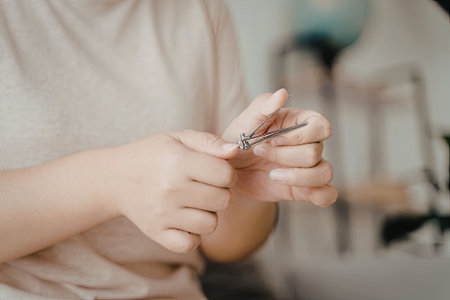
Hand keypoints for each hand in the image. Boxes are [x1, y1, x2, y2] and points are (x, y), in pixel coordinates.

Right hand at [107, 130, 238, 252]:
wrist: (115, 178)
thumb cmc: (152, 155)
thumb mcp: (179, 138)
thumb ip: (209, 142)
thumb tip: (235, 151)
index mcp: (178, 162)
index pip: (226, 175)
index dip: (228, 173)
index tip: (217, 172)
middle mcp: (170, 189)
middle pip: (223, 200)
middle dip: (220, 192)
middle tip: (204, 186)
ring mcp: (163, 214)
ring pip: (211, 224)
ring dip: (208, 214)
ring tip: (194, 202)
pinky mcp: (156, 232)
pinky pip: (191, 243)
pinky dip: (193, 235)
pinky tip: (186, 220)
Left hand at [223, 89, 337, 206]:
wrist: (229, 170)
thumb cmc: (238, 139)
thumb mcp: (245, 121)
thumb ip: (263, 106)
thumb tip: (282, 94)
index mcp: (300, 123)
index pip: (321, 126)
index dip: (298, 136)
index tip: (271, 139)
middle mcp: (308, 144)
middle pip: (315, 152)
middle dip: (284, 156)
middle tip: (260, 153)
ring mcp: (308, 168)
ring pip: (325, 173)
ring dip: (297, 177)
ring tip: (271, 175)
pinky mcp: (304, 189)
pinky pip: (327, 195)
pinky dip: (320, 196)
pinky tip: (295, 190)